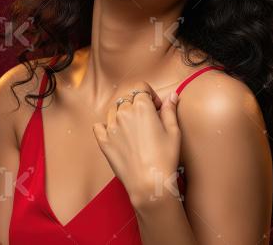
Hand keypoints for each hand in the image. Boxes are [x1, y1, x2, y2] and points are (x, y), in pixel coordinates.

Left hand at [92, 82, 181, 207]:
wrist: (149, 183)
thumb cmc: (164, 158)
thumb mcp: (173, 131)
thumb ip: (170, 110)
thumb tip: (172, 95)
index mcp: (142, 106)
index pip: (141, 88)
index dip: (151, 96)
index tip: (156, 107)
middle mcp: (123, 113)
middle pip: (128, 99)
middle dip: (138, 105)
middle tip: (148, 120)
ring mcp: (111, 127)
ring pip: (113, 110)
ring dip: (122, 113)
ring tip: (133, 128)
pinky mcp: (103, 141)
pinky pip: (99, 126)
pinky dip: (105, 126)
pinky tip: (116, 134)